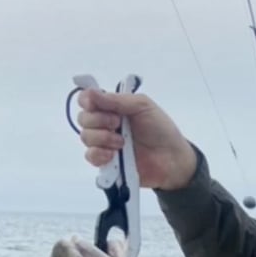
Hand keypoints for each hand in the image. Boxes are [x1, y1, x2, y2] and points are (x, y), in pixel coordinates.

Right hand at [76, 89, 197, 191]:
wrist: (172, 159)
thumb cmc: (160, 129)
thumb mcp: (142, 106)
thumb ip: (117, 100)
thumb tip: (90, 92)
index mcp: (112, 108)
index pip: (86, 100)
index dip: (87, 101)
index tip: (95, 104)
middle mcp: (104, 124)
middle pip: (83, 119)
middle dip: (99, 120)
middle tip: (118, 124)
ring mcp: (105, 144)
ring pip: (85, 137)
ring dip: (102, 138)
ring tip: (122, 143)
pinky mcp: (107, 163)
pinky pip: (90, 157)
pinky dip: (99, 154)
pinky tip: (113, 155)